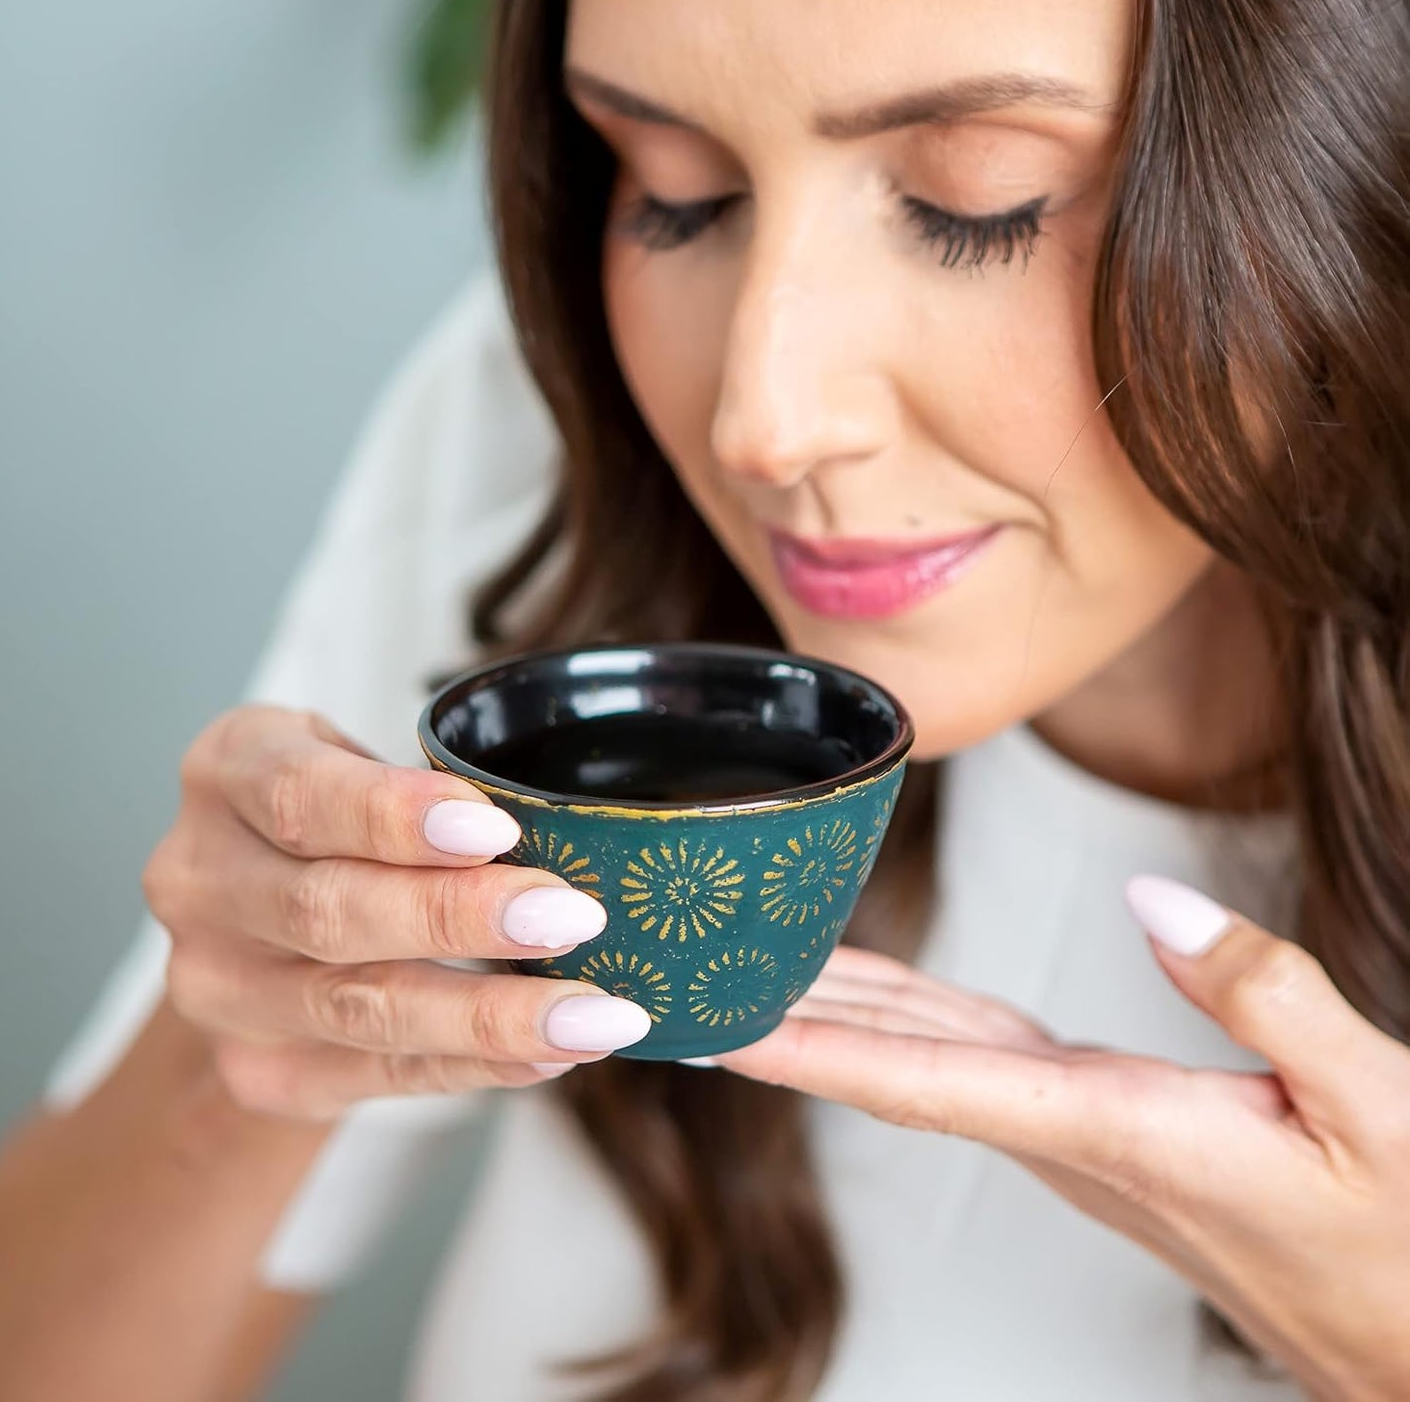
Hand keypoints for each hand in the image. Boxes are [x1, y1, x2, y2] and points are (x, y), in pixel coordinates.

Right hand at [143, 705, 650, 1118]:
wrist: (256, 924)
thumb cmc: (333, 816)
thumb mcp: (360, 763)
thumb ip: (424, 793)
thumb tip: (570, 835)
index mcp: (227, 771)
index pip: (301, 796)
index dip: (397, 817)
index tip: (499, 830)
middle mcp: (199, 881)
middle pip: (328, 909)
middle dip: (462, 918)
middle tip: (573, 918)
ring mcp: (216, 986)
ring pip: (358, 1007)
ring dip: (490, 1014)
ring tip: (592, 1016)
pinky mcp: (256, 1067)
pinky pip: (380, 1074)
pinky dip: (476, 1064)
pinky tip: (549, 1053)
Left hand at [717, 878, 1409, 1400]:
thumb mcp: (1376, 1105)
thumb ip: (1262, 993)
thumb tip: (1149, 903)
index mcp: (1119, 1128)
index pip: (927, 1083)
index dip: (811, 1051)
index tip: (717, 1029)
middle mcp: (1078, 1137)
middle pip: (901, 1062)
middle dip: (795, 1014)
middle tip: (701, 964)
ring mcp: (1089, 1140)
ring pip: (935, 1058)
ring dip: (846, 1008)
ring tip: (767, 956)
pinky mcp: (1113, 1133)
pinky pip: (986, 1064)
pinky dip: (921, 1020)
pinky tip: (894, 994)